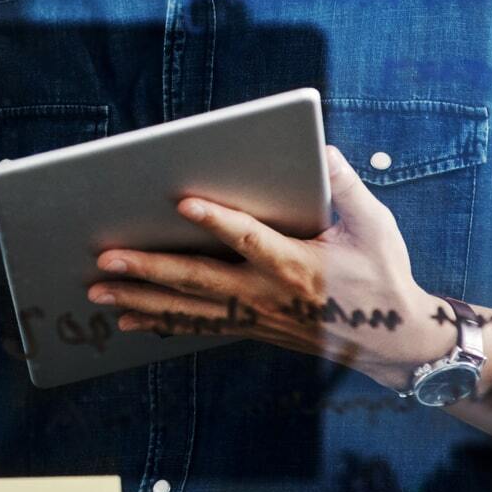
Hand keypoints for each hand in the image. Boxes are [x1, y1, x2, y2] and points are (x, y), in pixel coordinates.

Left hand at [85, 145, 451, 388]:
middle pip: (198, 280)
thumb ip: (346, 186)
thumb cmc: (383, 275)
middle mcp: (267, 294)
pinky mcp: (249, 328)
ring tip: (97, 291)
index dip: (217, 220)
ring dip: (139, 300)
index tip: (182, 200)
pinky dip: (159, 322)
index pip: (249, 239)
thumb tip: (320, 148)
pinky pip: (197, 325)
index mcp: (297, 264)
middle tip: (104, 258)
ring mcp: (254, 316)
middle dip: (147, 269)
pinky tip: (126, 322)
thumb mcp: (375, 226)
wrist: (394, 342)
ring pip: (187, 308)